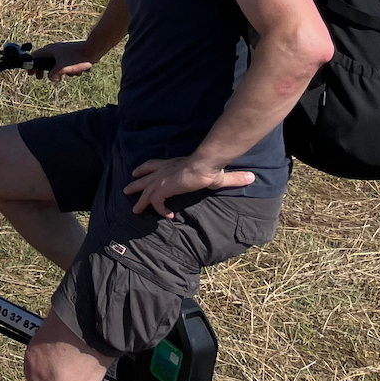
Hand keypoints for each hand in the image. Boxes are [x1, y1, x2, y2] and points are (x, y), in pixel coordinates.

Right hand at [34, 39, 95, 83]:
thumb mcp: (61, 68)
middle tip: (42, 77)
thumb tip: (52, 78)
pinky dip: (71, 70)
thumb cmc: (76, 58)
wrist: (92, 50)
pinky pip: (67, 65)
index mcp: (49, 50)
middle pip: (46, 62)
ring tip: (69, 74)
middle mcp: (55, 49)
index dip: (33, 66)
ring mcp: (64, 52)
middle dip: (47, 71)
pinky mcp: (72, 55)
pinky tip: (78, 71)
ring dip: (62, 72)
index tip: (32, 74)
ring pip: (58, 65)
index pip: (35, 56)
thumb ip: (53, 75)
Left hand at [123, 155, 254, 216]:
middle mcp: (163, 171)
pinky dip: (160, 210)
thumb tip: (252, 177)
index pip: (153, 164)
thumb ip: (233, 178)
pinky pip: (156, 203)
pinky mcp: (162, 189)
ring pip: (145, 191)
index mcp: (171, 164)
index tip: (139, 173)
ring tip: (135, 209)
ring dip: (140, 200)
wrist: (204, 165)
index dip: (146, 169)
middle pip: (144, 176)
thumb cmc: (210, 168)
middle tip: (127, 189)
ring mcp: (161, 180)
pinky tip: (169, 216)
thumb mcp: (219, 174)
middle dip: (136, 183)